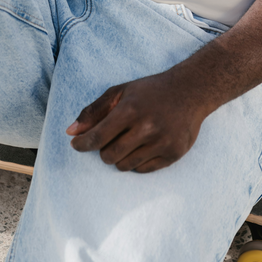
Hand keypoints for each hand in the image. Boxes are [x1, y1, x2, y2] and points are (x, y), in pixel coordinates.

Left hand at [66, 70, 206, 172]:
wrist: (190, 91)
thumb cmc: (150, 91)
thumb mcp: (121, 91)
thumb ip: (94, 111)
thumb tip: (71, 132)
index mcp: (130, 110)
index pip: (97, 137)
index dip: (82, 144)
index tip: (76, 145)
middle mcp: (146, 128)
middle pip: (109, 156)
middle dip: (103, 150)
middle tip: (111, 138)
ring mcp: (162, 142)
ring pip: (125, 166)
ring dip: (120, 156)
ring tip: (129, 140)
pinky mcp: (174, 154)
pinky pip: (143, 170)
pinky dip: (137, 162)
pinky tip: (143, 146)